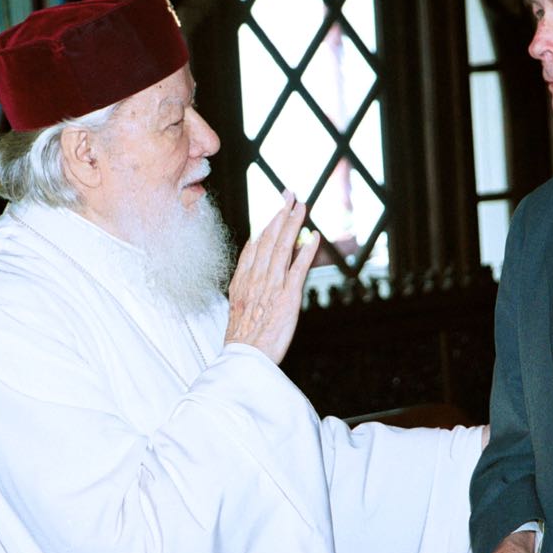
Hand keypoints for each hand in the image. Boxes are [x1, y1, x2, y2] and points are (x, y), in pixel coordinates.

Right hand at [224, 192, 319, 362]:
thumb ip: (246, 283)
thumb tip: (253, 263)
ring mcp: (273, 286)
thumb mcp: (237, 306)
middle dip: (281, 214)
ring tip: (302, 206)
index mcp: (244, 280)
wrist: (244, 357)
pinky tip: (314, 237)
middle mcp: (257, 278)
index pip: (256, 244)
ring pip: (283, 247)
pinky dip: (307, 251)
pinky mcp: (288, 296)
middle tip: (291, 195)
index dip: (267, 224)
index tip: (276, 210)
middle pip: (270, 239)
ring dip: (293, 224)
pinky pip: (298, 268)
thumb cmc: (243, 338)